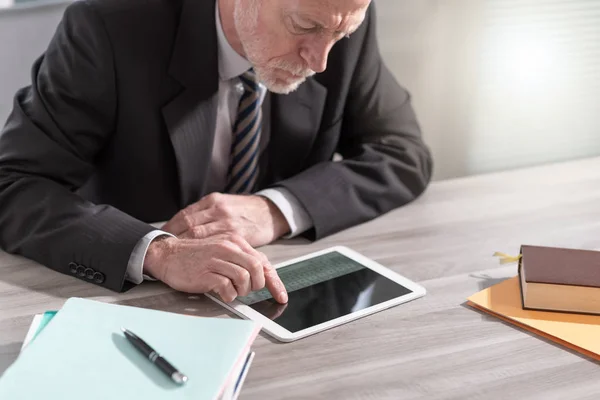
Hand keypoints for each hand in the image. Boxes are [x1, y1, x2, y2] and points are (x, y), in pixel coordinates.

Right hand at [143, 234, 287, 303]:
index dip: (274, 282)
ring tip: (232, 291)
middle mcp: (228, 247)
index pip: (262, 261)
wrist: (167, 255)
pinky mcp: (205, 272)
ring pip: (244, 278)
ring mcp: (216, 259)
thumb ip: (241, 260)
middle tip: (246, 290)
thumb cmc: (196, 256)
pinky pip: (226, 287)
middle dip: (256, 285)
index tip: (281, 296)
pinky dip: (228, 295)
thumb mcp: (222, 252)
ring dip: (241, 291)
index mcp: (235, 241)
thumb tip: (261, 275)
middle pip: (256, 268)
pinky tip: (222, 293)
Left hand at [161, 193, 289, 246]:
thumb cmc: (246, 211)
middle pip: (188, 223)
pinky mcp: (237, 234)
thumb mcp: (225, 204)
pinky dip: (203, 252)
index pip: (185, 214)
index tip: (161, 236)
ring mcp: (227, 221)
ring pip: (198, 233)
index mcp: (213, 201)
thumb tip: (186, 224)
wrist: (271, 212)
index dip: (171, 226)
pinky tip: (197, 258)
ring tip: (173, 254)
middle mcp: (218, 209)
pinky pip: (215, 245)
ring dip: (184, 244)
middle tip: (161, 247)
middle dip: (173, 236)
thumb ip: (208, 213)